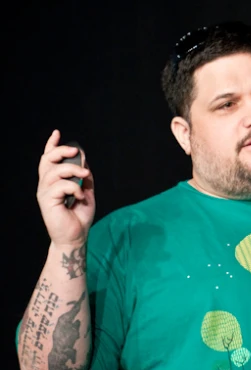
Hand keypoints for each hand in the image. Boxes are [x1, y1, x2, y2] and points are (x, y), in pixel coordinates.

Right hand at [37, 130, 95, 246]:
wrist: (76, 236)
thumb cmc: (79, 215)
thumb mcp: (86, 190)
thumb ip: (84, 176)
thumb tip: (84, 159)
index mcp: (53, 181)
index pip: (48, 160)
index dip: (51, 145)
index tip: (57, 133)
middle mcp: (46, 185)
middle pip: (47, 160)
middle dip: (61, 151)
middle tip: (76, 151)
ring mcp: (45, 193)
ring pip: (55, 171)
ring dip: (73, 170)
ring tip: (85, 176)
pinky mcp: (47, 202)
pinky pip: (61, 186)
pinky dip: (74, 187)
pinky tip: (79, 196)